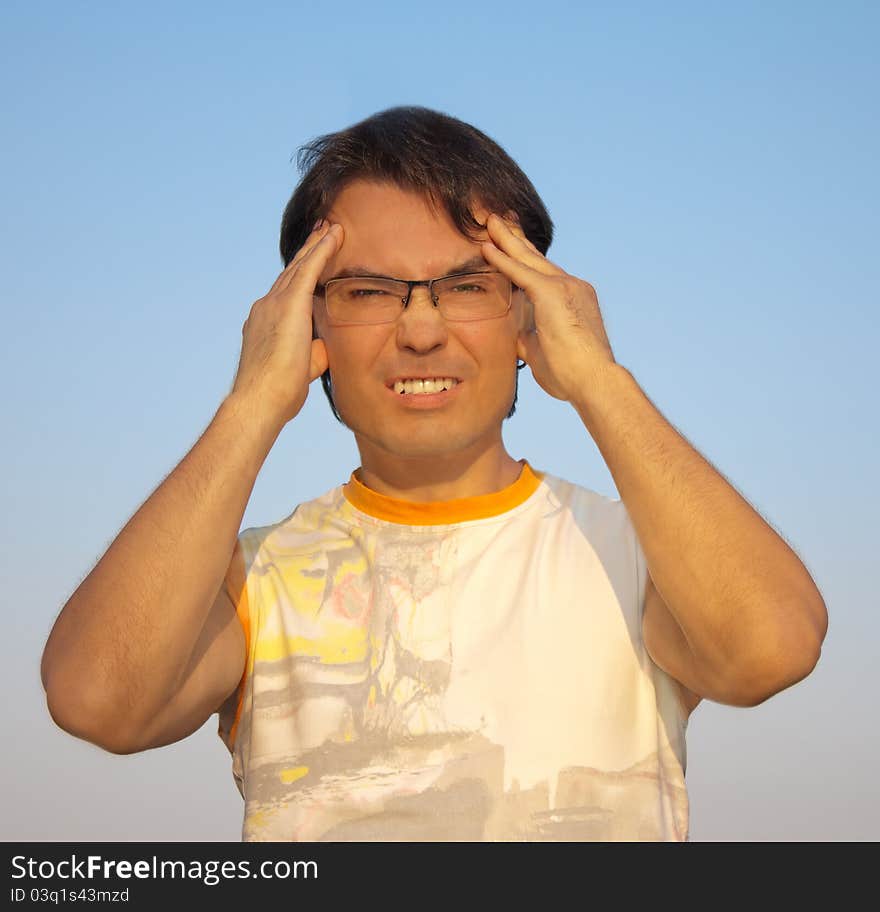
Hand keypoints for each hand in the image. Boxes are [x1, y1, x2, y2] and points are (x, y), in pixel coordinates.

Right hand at [230, 220, 343, 425]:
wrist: (260, 400)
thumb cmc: (277, 396)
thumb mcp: (299, 370)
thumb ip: (311, 355)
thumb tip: (321, 347)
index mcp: (266, 323)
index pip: (287, 292)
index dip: (300, 273)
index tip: (311, 258)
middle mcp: (266, 307)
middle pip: (292, 272)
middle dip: (308, 251)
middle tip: (322, 230)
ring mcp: (274, 304)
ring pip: (300, 266)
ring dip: (318, 245)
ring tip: (332, 227)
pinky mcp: (288, 305)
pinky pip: (309, 270)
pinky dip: (322, 250)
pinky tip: (334, 235)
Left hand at [480, 213, 615, 402]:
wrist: (593, 381)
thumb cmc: (572, 376)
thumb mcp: (543, 354)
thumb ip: (530, 339)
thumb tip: (517, 336)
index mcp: (572, 299)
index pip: (543, 274)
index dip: (524, 259)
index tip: (511, 245)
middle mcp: (572, 286)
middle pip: (536, 257)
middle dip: (515, 239)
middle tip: (497, 220)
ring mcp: (565, 286)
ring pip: (528, 258)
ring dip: (506, 239)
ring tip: (488, 222)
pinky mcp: (553, 293)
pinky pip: (521, 272)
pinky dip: (502, 259)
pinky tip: (486, 248)